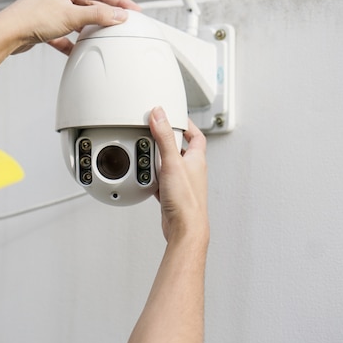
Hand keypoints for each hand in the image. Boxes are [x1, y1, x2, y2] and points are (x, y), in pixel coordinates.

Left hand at [0, 0, 140, 54]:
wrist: (7, 34)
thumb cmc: (31, 18)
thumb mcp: (71, 16)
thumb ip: (97, 15)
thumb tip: (117, 15)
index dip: (118, 1)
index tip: (132, 9)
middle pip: (88, 5)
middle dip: (102, 16)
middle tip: (119, 24)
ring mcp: (49, 11)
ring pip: (76, 21)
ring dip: (87, 30)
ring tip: (100, 37)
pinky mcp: (43, 27)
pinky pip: (63, 35)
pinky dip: (71, 42)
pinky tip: (76, 50)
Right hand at [149, 107, 208, 243]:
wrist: (184, 228)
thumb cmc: (186, 200)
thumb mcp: (172, 162)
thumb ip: (164, 137)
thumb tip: (159, 115)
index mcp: (196, 159)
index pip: (195, 136)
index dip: (186, 125)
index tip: (175, 117)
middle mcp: (191, 170)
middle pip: (180, 149)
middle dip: (167, 141)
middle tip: (155, 134)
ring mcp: (182, 183)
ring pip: (169, 165)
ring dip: (158, 160)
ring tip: (147, 155)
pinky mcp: (172, 195)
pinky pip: (162, 181)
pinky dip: (153, 177)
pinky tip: (146, 179)